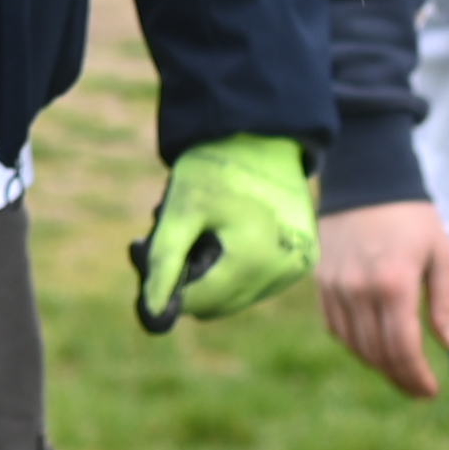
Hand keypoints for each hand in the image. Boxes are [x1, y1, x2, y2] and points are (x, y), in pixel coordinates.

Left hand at [133, 134, 318, 331]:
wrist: (261, 137)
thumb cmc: (216, 169)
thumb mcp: (181, 210)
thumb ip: (163, 261)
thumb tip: (152, 312)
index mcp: (255, 258)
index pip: (197, 302)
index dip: (165, 283)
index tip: (146, 249)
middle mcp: (284, 270)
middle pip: (216, 304)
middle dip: (188, 277)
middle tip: (174, 235)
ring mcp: (297, 268)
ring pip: (235, 297)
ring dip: (211, 275)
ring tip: (204, 231)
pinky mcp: (303, 261)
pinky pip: (256, 283)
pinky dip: (235, 268)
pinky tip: (227, 234)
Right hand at [316, 196, 448, 400]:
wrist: (367, 182)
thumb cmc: (413, 218)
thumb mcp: (440, 255)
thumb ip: (444, 304)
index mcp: (394, 284)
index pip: (402, 348)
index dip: (416, 377)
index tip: (430, 391)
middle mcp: (360, 290)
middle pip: (377, 353)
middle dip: (400, 378)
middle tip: (418, 389)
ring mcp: (336, 287)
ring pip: (354, 345)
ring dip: (377, 365)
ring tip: (399, 372)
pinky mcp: (321, 282)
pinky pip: (335, 327)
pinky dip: (354, 345)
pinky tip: (373, 348)